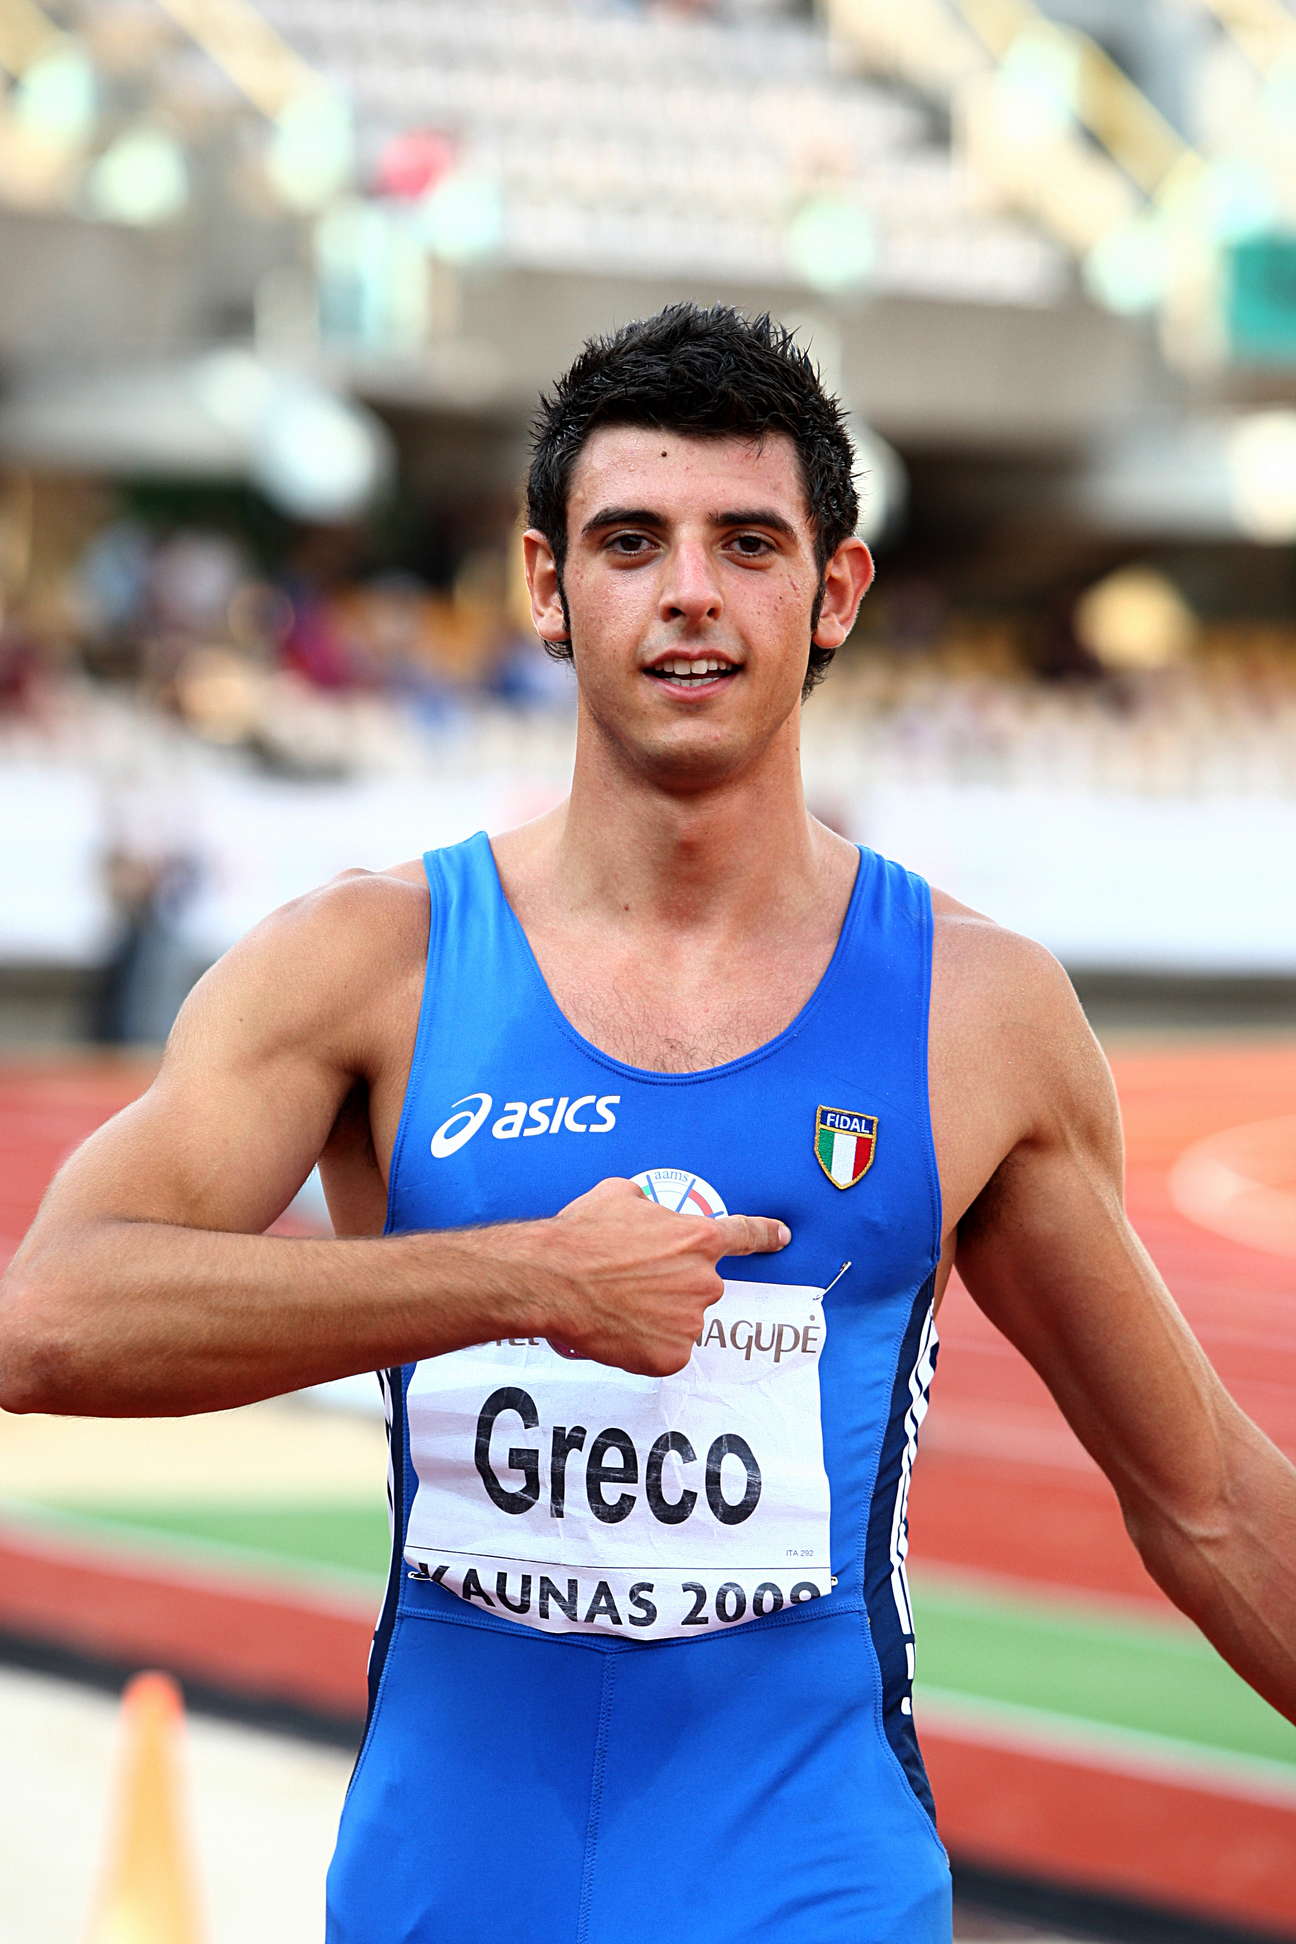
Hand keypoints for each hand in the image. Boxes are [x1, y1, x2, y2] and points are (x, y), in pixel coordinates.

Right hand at [538, 1177, 789, 1377]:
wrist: (554, 1279)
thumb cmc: (582, 1234)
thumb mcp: (618, 1196)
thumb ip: (649, 1206)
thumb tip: (646, 1210)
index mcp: (698, 1239)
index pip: (744, 1235)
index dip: (764, 1235)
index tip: (782, 1237)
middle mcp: (704, 1281)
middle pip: (699, 1286)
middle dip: (672, 1285)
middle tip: (631, 1282)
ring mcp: (690, 1322)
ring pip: (680, 1320)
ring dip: (657, 1316)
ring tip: (618, 1304)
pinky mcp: (670, 1356)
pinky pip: (663, 1352)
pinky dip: (643, 1346)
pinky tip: (618, 1330)